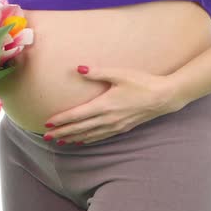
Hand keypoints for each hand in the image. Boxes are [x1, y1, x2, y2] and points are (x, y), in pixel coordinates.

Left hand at [43, 65, 187, 144]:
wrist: (164, 97)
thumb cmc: (142, 82)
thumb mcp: (119, 74)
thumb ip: (97, 73)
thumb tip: (79, 68)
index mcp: (104, 105)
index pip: (77, 115)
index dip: (61, 120)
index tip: (48, 123)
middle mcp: (108, 119)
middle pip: (79, 128)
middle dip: (62, 133)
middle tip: (46, 137)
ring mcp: (115, 126)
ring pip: (89, 135)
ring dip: (73, 138)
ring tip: (60, 141)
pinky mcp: (123, 128)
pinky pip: (101, 136)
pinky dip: (89, 139)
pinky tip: (82, 141)